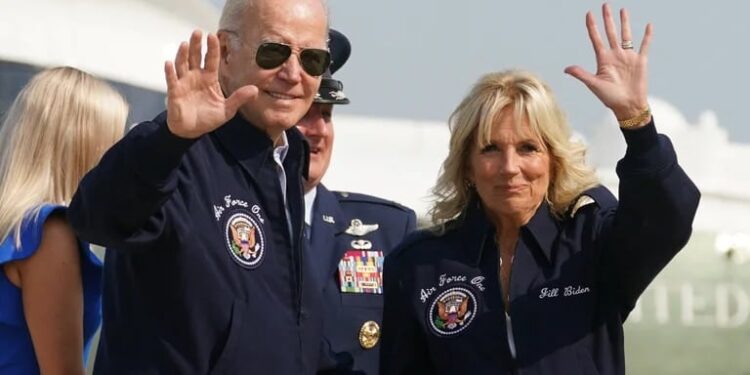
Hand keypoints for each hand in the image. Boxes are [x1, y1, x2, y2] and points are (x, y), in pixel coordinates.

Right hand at [164, 30, 257, 138]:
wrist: (192, 131)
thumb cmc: (208, 118)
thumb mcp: (227, 110)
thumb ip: (239, 98)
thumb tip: (255, 90)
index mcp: (209, 79)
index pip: (211, 60)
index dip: (212, 48)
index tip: (213, 35)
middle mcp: (196, 77)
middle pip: (195, 57)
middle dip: (196, 45)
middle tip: (197, 32)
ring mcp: (184, 83)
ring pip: (182, 65)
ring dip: (182, 55)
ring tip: (185, 44)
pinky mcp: (174, 92)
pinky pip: (171, 80)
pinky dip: (170, 72)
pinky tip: (169, 63)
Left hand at [564, 4, 652, 121]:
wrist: (627, 106)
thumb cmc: (609, 97)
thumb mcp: (594, 84)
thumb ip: (581, 74)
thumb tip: (566, 69)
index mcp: (603, 60)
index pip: (596, 38)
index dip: (592, 26)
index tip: (588, 13)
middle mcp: (615, 55)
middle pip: (610, 33)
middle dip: (608, 19)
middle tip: (606, 5)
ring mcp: (628, 57)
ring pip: (626, 35)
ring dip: (624, 23)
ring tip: (623, 10)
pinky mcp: (640, 61)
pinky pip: (644, 45)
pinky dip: (647, 36)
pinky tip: (648, 25)